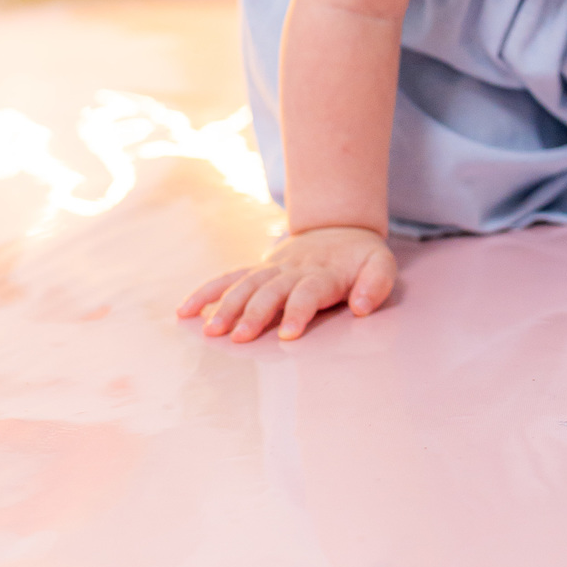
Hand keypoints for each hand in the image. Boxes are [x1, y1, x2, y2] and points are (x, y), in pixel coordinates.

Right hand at [178, 225, 395, 341]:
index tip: (289, 334)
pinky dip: (206, 292)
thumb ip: (377, 284)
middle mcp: (293, 270)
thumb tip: (362, 308)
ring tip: (210, 331)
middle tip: (238, 337)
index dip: (299, 311)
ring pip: (246, 284)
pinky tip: (185, 312)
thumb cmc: (361, 259)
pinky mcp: (258, 270)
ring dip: (227, 306)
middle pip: (271, 290)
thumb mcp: (382, 266)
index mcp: (324, 273)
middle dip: (255, 313)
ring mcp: (272, 269)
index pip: (309, 292)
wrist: (340, 229)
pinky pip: (229, 278)